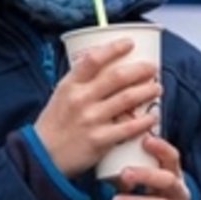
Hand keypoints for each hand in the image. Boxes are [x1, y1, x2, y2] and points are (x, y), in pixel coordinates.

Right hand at [34, 39, 160, 175]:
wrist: (42, 157)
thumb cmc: (55, 124)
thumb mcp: (61, 96)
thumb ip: (81, 82)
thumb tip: (105, 65)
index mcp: (70, 85)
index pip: (93, 60)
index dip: (114, 48)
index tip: (130, 43)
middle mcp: (80, 99)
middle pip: (117, 77)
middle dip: (140, 70)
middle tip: (153, 68)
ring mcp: (91, 119)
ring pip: (127, 98)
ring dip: (147, 91)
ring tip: (157, 88)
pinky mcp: (99, 140)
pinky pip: (129, 127)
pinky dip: (145, 121)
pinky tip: (153, 117)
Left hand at [112, 135, 189, 199]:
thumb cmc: (156, 197)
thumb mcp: (153, 181)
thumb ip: (140, 166)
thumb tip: (115, 141)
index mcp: (175, 175)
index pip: (173, 158)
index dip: (162, 148)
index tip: (145, 140)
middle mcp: (180, 192)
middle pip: (168, 180)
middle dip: (146, 176)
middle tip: (124, 173)